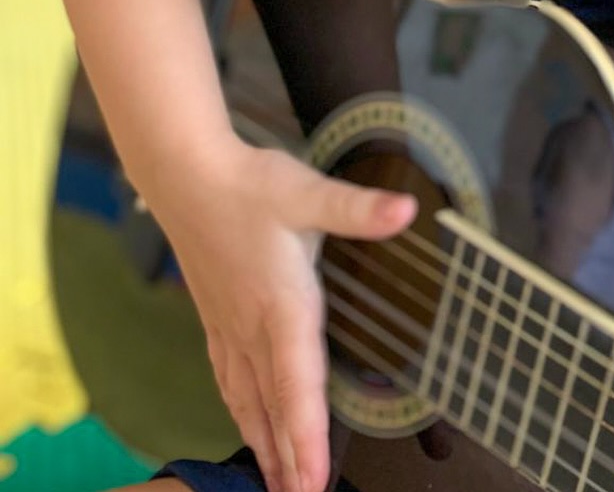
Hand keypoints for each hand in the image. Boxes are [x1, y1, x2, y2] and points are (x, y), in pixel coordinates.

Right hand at [143, 140, 416, 491]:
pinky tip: (246, 422)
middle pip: (271, 408)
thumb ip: (359, 210)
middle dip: (287, 460)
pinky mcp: (216, 317)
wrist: (185, 174)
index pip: (298, 387)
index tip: (312, 483)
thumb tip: (406, 211)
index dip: (308, 438)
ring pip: (247, 399)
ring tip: (276, 484)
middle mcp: (252, 327)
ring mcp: (229, 326)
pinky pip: (229, 379)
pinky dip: (241, 410)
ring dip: (264, 443)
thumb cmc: (249, 185)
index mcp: (281, 306)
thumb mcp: (310, 193)